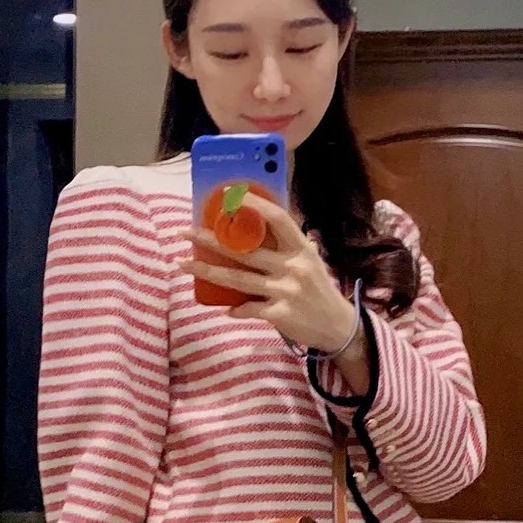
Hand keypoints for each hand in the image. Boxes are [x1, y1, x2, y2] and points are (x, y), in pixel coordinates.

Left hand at [180, 195, 358, 353]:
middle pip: (245, 250)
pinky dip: (236, 309)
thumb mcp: (309, 261)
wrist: (338, 327)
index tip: (227, 195)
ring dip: (208, 270)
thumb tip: (255, 225)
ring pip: (238, 279)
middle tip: (186, 231)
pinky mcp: (280, 314)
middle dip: (211, 239)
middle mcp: (293, 266)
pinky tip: (226, 308)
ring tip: (184, 263)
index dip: (253, 204)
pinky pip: (249, 308)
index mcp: (301, 247)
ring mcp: (286, 291)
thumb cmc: (318, 289)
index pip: (276, 218)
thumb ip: (286, 246)